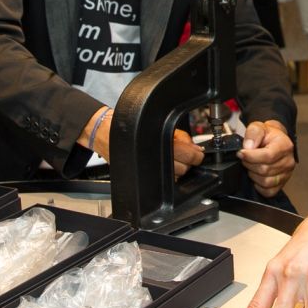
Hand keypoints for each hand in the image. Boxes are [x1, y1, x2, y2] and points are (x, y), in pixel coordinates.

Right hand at [83, 109, 203, 177]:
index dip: (196, 155)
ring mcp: (151, 172)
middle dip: (187, 162)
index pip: (190, 155)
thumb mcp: (160, 126)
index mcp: (163, 143)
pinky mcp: (146, 179)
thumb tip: (195, 148)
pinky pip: (166, 181)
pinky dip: (168, 175)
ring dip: (177, 169)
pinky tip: (163, 166)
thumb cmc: (135, 130)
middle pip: (185, 168)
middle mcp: (157, 160)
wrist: (110, 136)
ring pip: (176, 177)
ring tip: (170, 159)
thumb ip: (181, 137)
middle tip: (183, 155)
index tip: (198, 154)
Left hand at [237, 120, 294, 196]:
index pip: (268, 156)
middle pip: (264, 170)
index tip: (241, 153)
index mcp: (285, 146)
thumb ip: (253, 133)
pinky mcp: (282, 183)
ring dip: (253, 175)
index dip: (251, 156)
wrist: (274, 140)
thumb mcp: (258, 126)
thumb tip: (249, 147)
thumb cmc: (267, 135)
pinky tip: (257, 175)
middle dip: (250, 164)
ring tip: (251, 165)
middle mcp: (288, 161)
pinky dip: (259, 186)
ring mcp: (286, 174)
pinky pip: (268, 191)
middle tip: (245, 158)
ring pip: (265, 182)